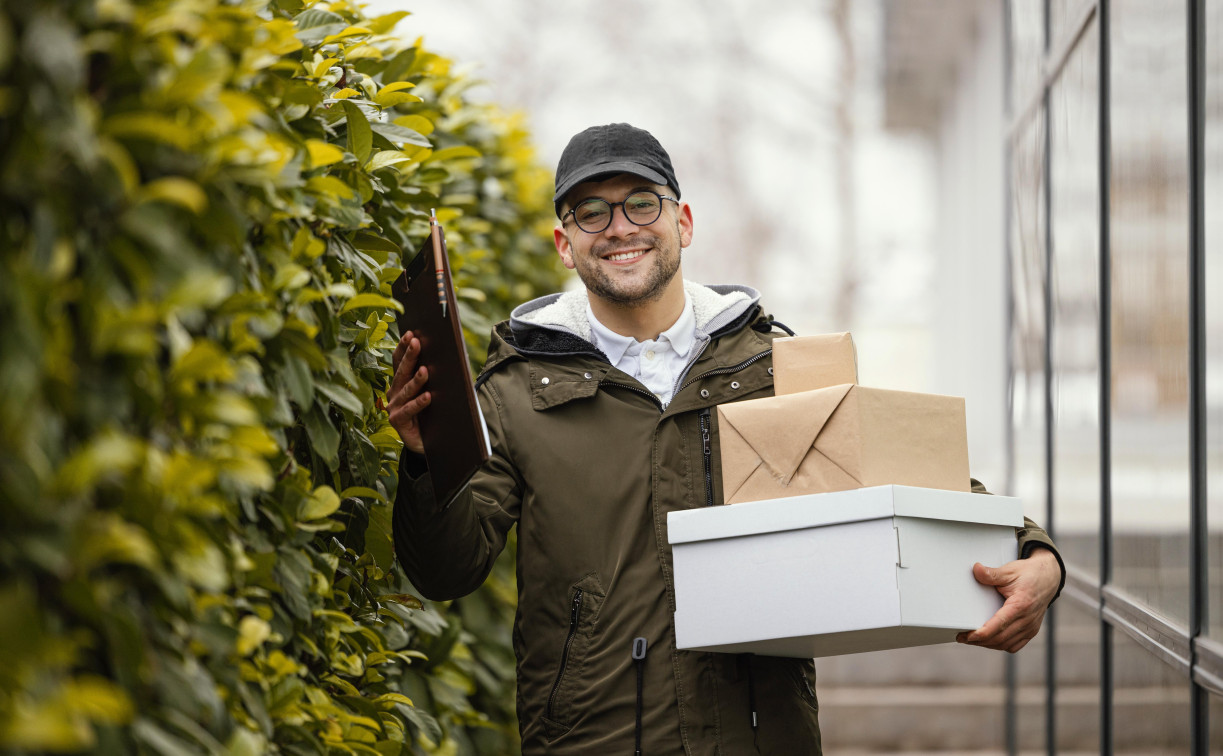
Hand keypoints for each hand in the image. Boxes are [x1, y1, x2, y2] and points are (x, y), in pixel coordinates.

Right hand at [387, 330, 429, 453]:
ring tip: (426, 370)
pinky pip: (409, 410)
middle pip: (402, 372)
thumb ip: (435, 377)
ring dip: (416, 379)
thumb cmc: (433, 413)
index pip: (399, 361)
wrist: (431, 443)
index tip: (411, 333)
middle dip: (410, 356)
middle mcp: (394, 393)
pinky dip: (418, 403)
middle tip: (417, 342)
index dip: (403, 347)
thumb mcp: (434, 392)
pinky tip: (428, 396)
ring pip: (406, 390)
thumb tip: (448, 355)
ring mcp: (394, 407)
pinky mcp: (398, 421)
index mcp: (400, 383)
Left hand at [956, 548, 1060, 652]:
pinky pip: (1014, 645)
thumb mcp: (1009, 571)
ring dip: (988, 644)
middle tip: (961, 637)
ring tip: (971, 640)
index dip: (982, 633)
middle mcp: (1027, 620)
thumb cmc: (1028, 574)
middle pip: (1000, 638)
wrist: (1048, 579)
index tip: (967, 635)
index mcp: (1021, 605)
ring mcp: (1031, 627)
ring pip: (1006, 644)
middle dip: (979, 641)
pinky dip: (1000, 645)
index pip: (999, 625)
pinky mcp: (1031, 631)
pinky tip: (988, 641)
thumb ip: (992, 573)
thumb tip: (976, 569)